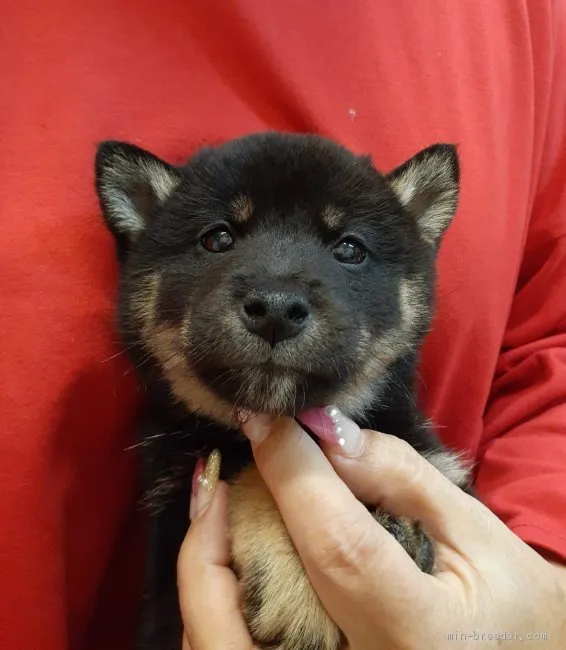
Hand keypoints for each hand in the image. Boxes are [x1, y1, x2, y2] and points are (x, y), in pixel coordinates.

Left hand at [178, 410, 565, 648]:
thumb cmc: (513, 604)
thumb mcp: (478, 533)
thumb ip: (401, 479)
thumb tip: (324, 430)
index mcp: (418, 638)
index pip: (335, 543)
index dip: (291, 471)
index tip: (262, 418)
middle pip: (245, 619)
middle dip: (213, 535)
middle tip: (214, 471)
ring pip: (220, 645)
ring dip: (205, 569)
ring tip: (216, 504)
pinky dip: (215, 603)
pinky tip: (227, 552)